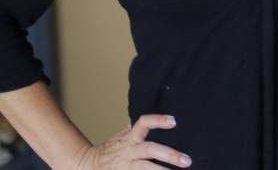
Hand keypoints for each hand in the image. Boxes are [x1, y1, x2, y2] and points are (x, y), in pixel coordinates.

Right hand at [76, 114, 190, 168]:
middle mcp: (130, 151)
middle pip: (150, 150)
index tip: (174, 121)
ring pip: (145, 169)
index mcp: (131, 137)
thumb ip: (141, 127)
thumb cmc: (115, 148)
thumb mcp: (126, 134)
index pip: (144, 123)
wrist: (90, 164)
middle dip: (169, 155)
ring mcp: (128, 166)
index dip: (157, 121)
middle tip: (187, 161)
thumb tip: (164, 114)